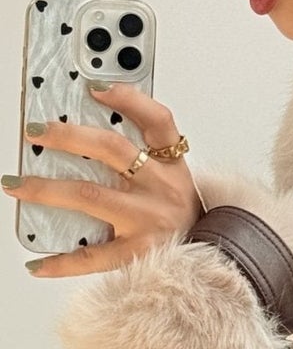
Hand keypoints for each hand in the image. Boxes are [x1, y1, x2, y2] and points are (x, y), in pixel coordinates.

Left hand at [3, 84, 204, 276]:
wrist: (216, 258)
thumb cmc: (185, 217)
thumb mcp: (175, 179)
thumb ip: (143, 157)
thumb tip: (89, 135)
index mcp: (171, 166)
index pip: (158, 121)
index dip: (129, 99)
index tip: (96, 87)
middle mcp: (160, 188)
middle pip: (112, 150)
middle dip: (68, 136)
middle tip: (35, 131)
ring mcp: (148, 220)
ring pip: (91, 196)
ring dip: (47, 189)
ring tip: (16, 184)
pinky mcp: (139, 253)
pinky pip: (94, 256)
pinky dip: (62, 261)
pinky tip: (37, 262)